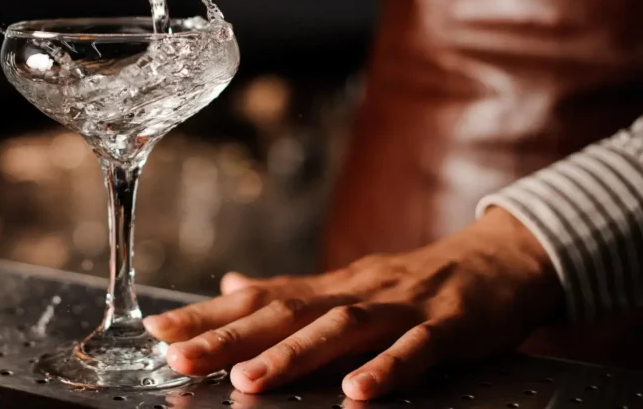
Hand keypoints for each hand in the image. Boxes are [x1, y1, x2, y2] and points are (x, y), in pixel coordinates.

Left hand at [143, 207, 562, 398]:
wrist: (494, 261)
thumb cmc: (411, 283)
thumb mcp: (344, 285)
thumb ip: (288, 293)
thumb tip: (229, 286)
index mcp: (325, 289)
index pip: (256, 300)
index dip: (206, 316)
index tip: (158, 334)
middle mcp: (352, 293)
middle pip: (284, 313)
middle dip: (228, 338)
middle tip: (181, 360)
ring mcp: (398, 308)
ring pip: (340, 328)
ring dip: (292, 354)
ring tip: (249, 380)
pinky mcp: (446, 327)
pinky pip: (415, 350)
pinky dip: (386, 369)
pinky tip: (357, 392)